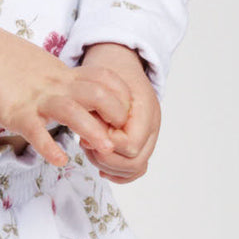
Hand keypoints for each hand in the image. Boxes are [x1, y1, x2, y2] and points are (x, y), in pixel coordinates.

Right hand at [0, 21, 132, 169]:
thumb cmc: (4, 63)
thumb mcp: (41, 68)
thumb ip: (60, 81)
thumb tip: (75, 95)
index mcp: (63, 74)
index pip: (104, 78)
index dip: (122, 96)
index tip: (127, 114)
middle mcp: (55, 85)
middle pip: (97, 93)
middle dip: (116, 114)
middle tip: (119, 135)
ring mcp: (35, 98)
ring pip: (72, 111)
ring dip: (92, 130)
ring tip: (103, 150)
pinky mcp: (15, 112)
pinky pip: (36, 131)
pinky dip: (49, 147)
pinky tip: (59, 160)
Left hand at [74, 42, 160, 183]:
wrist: (121, 64)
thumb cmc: (109, 74)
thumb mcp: (101, 88)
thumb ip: (98, 114)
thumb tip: (89, 140)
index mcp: (146, 110)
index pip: (131, 144)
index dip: (108, 144)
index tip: (91, 134)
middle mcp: (152, 127)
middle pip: (134, 162)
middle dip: (106, 158)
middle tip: (87, 145)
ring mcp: (150, 137)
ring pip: (135, 169)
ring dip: (109, 165)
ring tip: (91, 149)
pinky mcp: (142, 143)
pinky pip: (136, 169)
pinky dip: (119, 173)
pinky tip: (102, 168)